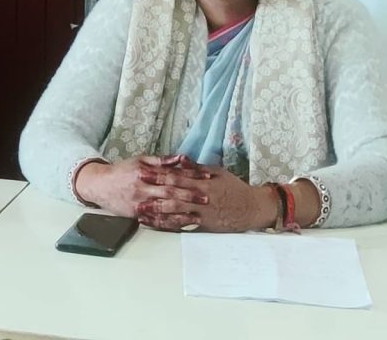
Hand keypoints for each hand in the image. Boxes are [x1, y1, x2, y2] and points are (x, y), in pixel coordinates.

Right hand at [72, 156, 199, 217]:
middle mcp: (142, 187)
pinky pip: (155, 220)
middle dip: (189, 195)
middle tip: (207, 198)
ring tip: (198, 216)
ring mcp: (139, 202)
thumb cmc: (123, 171)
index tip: (207, 177)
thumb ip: (162, 160)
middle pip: (169, 192)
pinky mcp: (136, 214)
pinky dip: (169, 223)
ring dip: (182, 213)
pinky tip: (181, 225)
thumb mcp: (141, 160)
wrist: (99, 184)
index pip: (172, 174)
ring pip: (163, 208)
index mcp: (145, 172)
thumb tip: (182, 158)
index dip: (190, 175)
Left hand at [131, 159, 277, 232]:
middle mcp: (201, 197)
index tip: (143, 172)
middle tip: (134, 190)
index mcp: (203, 181)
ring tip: (140, 210)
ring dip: (156, 211)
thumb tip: (180, 160)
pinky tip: (156, 224)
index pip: (177, 176)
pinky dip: (169, 225)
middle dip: (153, 191)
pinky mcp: (204, 225)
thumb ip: (197, 168)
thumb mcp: (218, 172)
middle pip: (173, 193)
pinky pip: (184, 225)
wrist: (252, 208)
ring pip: (176, 211)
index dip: (159, 174)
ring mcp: (202, 212)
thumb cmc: (235, 188)